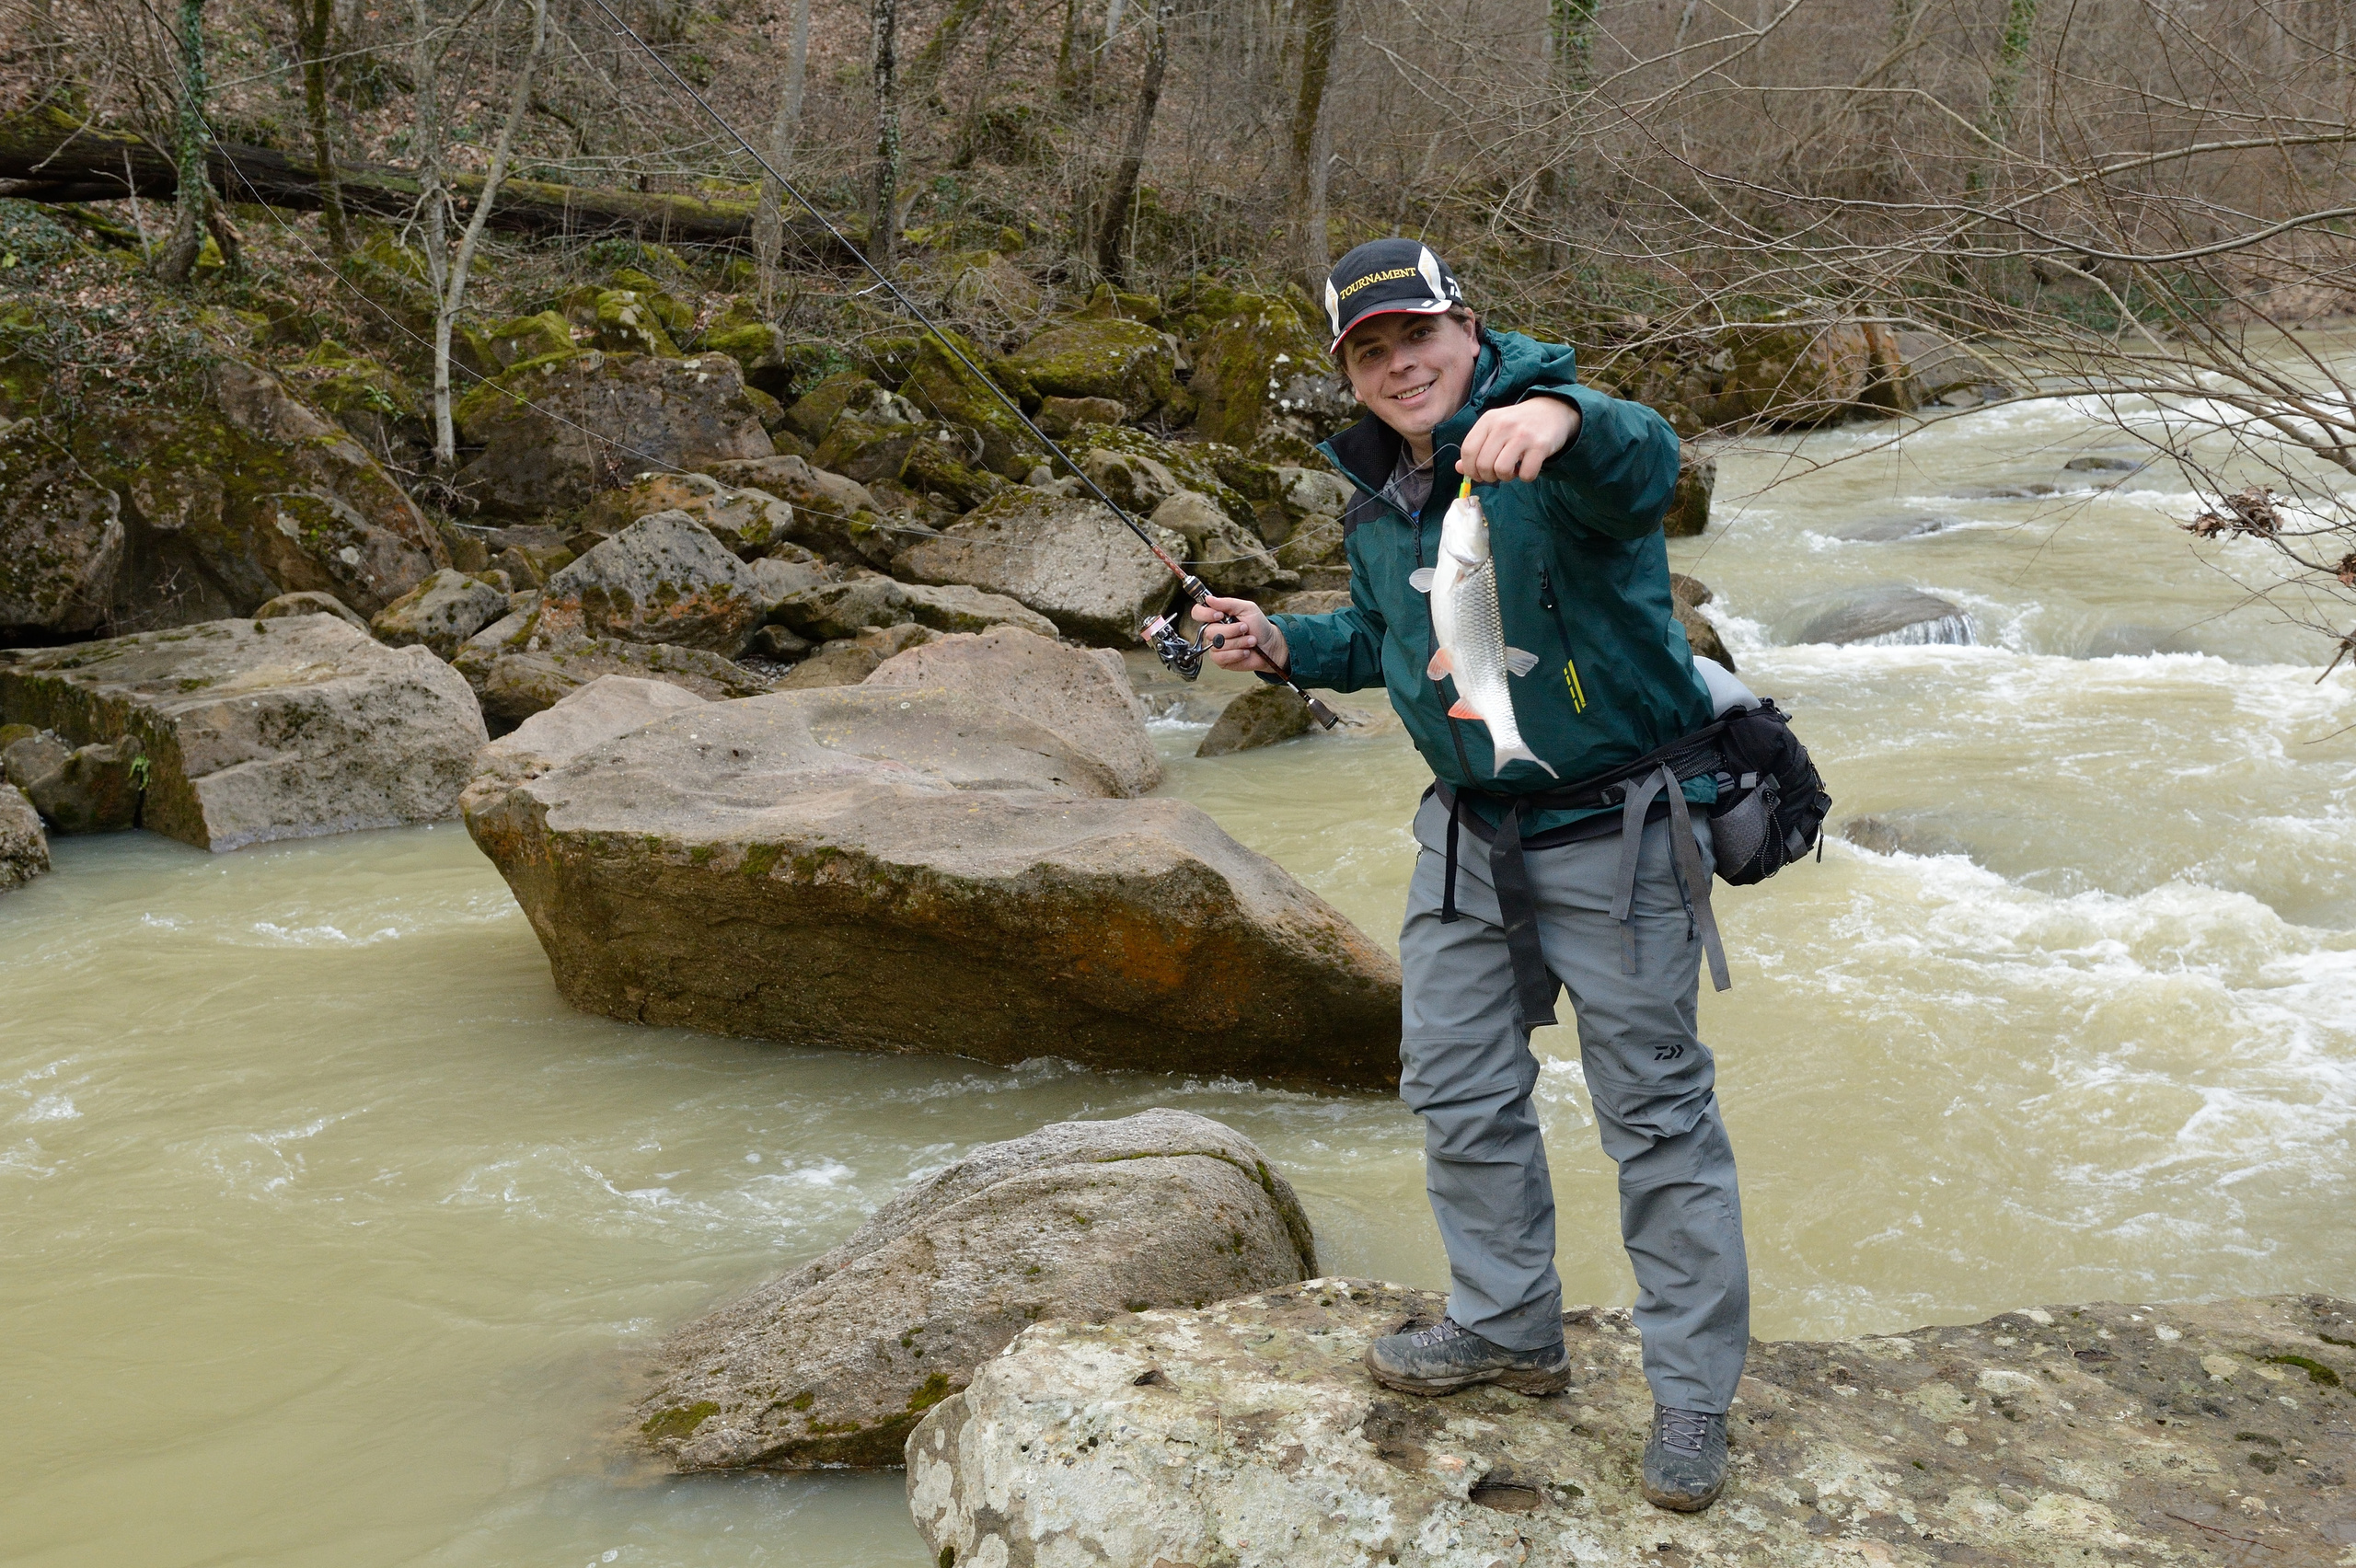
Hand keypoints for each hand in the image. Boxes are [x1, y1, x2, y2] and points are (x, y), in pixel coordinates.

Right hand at [1190, 595, 1288, 673]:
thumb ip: (1228, 603)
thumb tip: (1209, 599)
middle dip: (1231, 630)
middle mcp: (1214, 631)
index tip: (1219, 615)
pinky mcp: (1221, 660)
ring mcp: (1216, 647)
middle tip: (1245, 628)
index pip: (1198, 613)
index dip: (1205, 614)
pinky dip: (1236, 654)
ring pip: (1217, 645)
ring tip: (1250, 641)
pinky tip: (1245, 651)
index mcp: (1217, 617)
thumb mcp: (1247, 608)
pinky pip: (1221, 657)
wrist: (1270, 645)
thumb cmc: (1259, 626)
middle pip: (1209, 631)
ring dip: (1238, 642)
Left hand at [1458, 396, 1579, 482]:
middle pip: (1483, 464)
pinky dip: (1525, 477)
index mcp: (1488, 420)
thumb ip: (1477, 447)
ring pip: (1501, 470)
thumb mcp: (1495, 429)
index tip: (1477, 474)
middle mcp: (1504, 425)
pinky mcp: (1540, 446)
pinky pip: (1526, 474)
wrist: (1553, 411)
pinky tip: (1527, 467)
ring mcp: (1523, 435)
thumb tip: (1459, 468)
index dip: (1469, 468)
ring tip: (1512, 470)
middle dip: (1488, 476)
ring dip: (1505, 477)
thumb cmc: (1519, 424)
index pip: (1468, 449)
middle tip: (1497, 473)